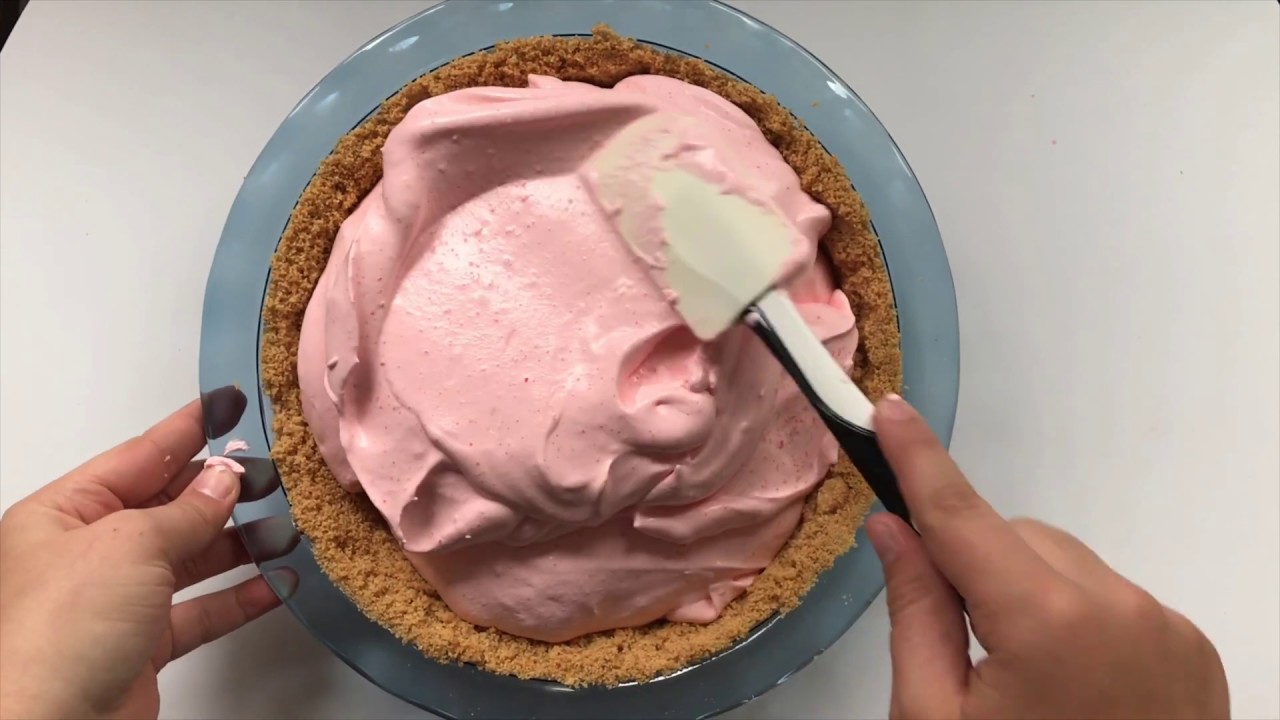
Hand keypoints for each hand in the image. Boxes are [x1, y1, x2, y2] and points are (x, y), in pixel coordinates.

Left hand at [0, 388, 296, 719]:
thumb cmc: (61, 630)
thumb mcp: (130, 545)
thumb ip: (187, 510)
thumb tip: (225, 479)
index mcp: (64, 514)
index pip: (139, 456)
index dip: (188, 429)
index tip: (228, 404)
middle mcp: (86, 553)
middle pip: (168, 506)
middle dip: (222, 490)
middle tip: (274, 469)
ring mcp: (114, 602)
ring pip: (190, 558)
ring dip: (240, 544)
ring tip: (288, 527)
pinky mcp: (141, 646)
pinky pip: (200, 611)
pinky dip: (240, 597)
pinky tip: (277, 584)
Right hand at [865, 394, 1228, 719]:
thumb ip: (914, 616)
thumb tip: (893, 532)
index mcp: (1045, 621)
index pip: (962, 516)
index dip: (919, 459)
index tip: (889, 408)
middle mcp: (1119, 605)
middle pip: (1017, 539)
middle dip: (976, 564)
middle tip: (955, 639)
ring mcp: (1166, 626)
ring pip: (1066, 564)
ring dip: (1028, 592)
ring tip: (1021, 678)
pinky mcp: (1193, 649)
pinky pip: (1114, 598)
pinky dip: (1078, 617)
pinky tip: (1070, 685)